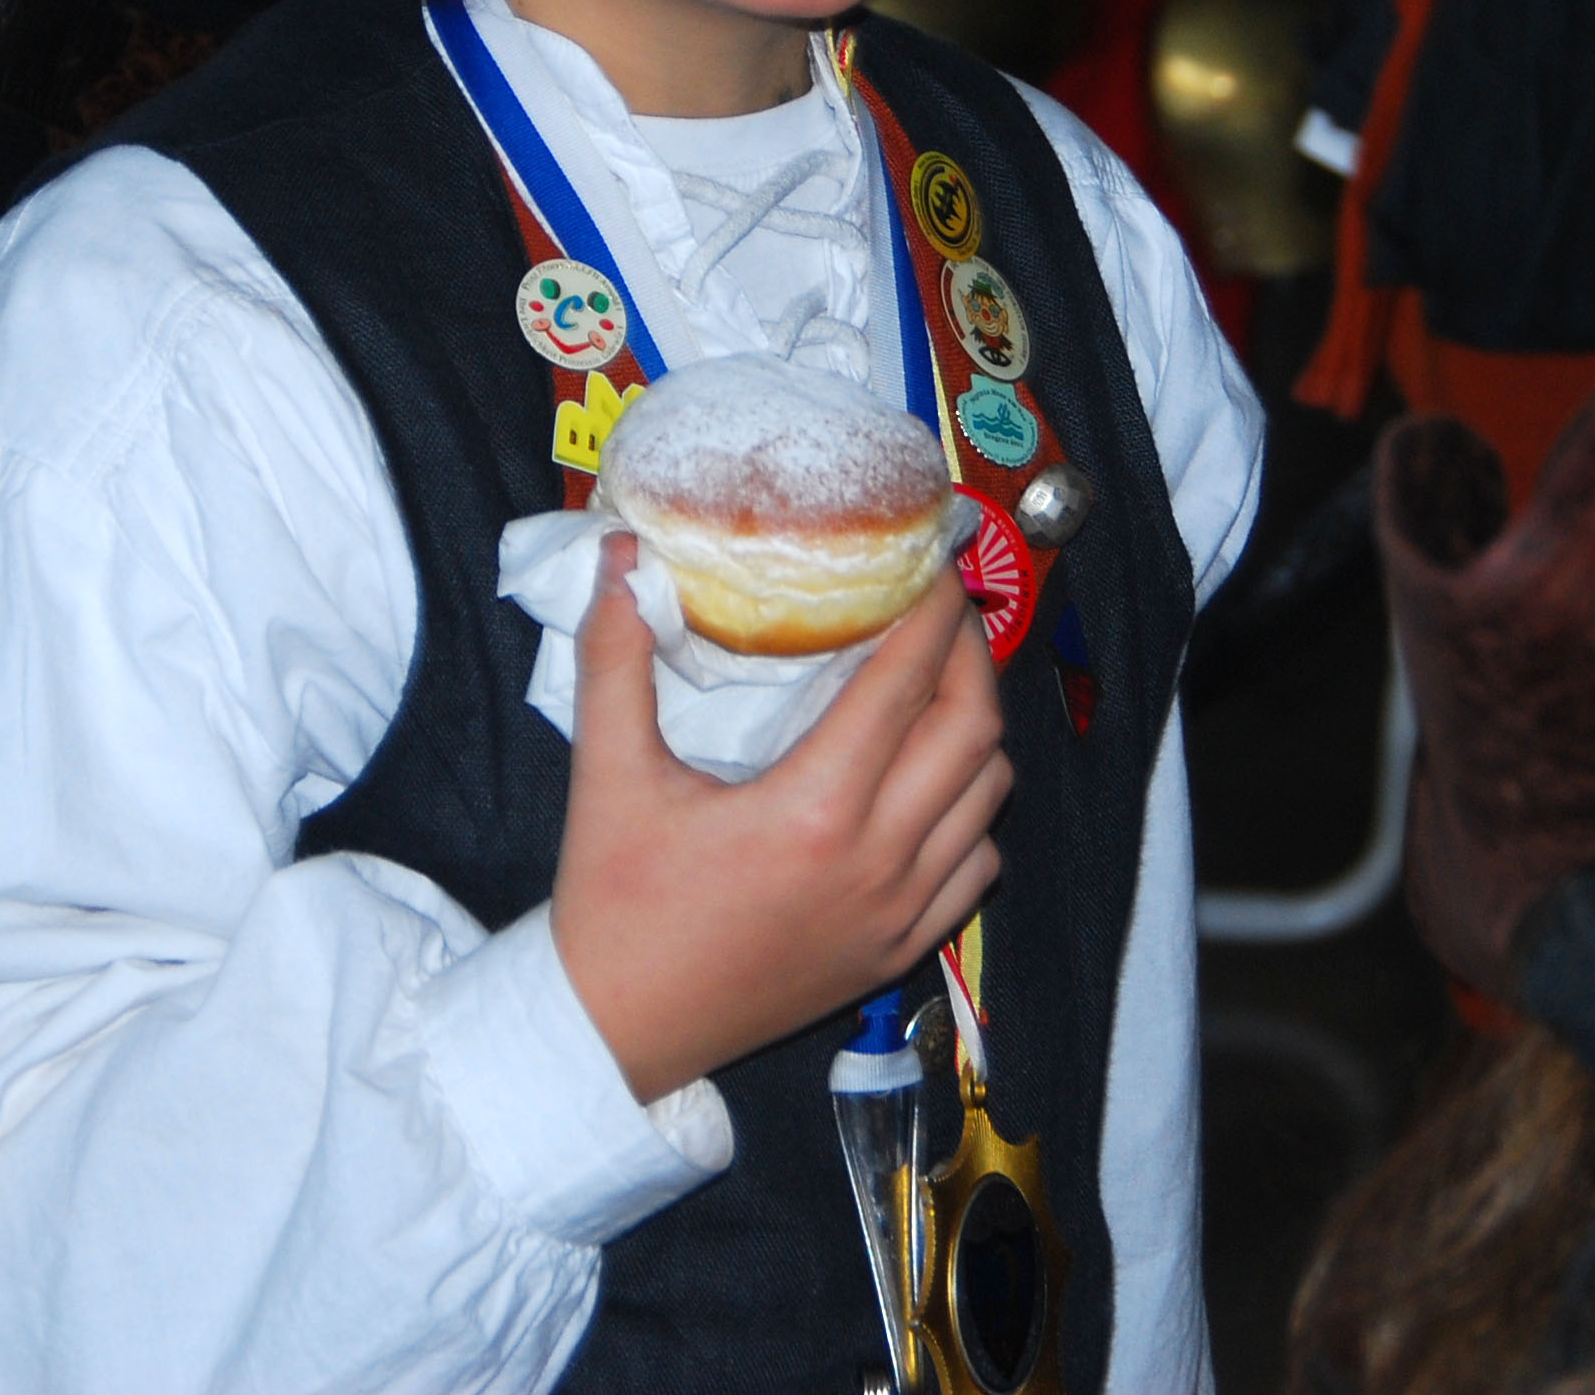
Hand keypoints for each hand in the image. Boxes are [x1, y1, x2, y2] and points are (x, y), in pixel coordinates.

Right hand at [549, 539, 1010, 1100]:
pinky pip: (976, 867)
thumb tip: (618, 560)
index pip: (906, 682)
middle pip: (973, 730)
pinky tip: (928, 786)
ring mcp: (898, 914)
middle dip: (969, 656)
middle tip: (939, 614)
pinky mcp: (898, 952)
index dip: (933, 610)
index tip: (933, 562)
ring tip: (937, 688)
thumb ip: (616, 659)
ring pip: (988, 797)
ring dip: (975, 731)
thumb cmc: (613, 905)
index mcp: (812, 810)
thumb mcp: (607, 776)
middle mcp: (875, 861)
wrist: (618, 1034)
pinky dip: (971, 814)